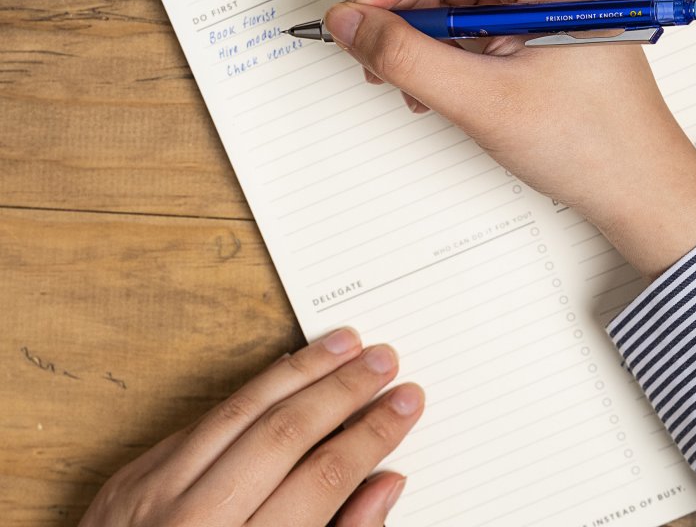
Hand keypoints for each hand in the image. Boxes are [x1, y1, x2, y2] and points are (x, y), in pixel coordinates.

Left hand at [80, 328, 422, 526]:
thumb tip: (387, 483)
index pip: (321, 479)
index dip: (372, 435)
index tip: (406, 402)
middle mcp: (192, 522)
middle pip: (284, 434)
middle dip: (344, 390)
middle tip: (387, 359)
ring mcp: (153, 493)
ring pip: (243, 408)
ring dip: (302, 369)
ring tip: (346, 343)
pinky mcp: (133, 475)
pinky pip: (205, 417)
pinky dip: (254, 388)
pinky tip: (289, 369)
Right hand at [324, 0, 695, 276]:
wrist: (637, 182)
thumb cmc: (593, 142)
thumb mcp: (485, 102)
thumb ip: (406, 57)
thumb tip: (349, 21)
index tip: (371, 17)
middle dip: (401, 3)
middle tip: (381, 59)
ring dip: (416, 29)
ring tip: (412, 83)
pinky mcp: (530, 6)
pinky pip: (463, 4)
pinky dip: (437, 40)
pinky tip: (435, 81)